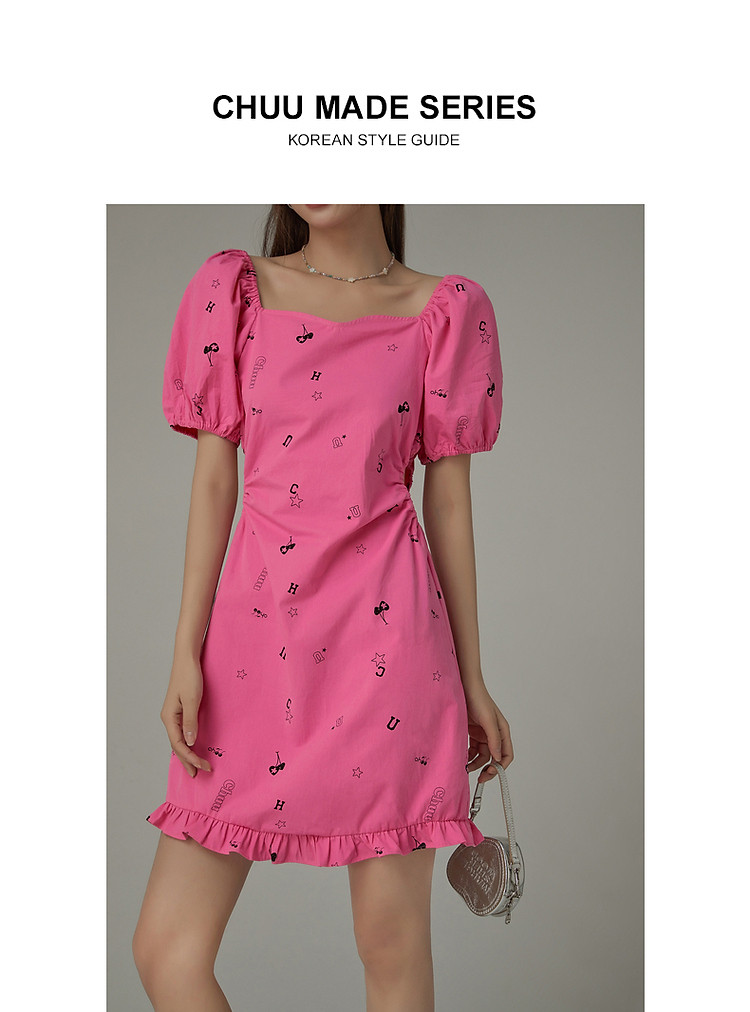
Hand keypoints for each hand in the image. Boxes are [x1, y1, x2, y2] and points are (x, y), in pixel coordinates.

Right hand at [160, 653, 212, 777]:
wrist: (187, 658)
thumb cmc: (189, 676)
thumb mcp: (192, 699)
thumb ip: (190, 722)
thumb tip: (190, 743)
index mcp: (169, 717)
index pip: (179, 745)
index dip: (191, 758)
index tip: (203, 766)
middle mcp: (168, 718)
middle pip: (176, 745)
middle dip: (186, 761)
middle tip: (197, 775)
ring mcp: (173, 714)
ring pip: (178, 740)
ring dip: (186, 754)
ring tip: (193, 767)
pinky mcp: (179, 709)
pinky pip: (181, 732)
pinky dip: (186, 743)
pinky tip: (191, 747)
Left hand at [464, 683, 513, 783]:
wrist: (463, 687)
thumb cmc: (478, 699)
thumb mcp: (488, 720)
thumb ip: (494, 739)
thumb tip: (498, 758)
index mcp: (502, 731)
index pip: (506, 755)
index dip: (500, 767)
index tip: (489, 774)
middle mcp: (494, 734)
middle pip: (493, 758)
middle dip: (487, 768)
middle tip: (478, 777)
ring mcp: (483, 734)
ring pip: (481, 756)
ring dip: (475, 763)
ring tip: (466, 767)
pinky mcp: (472, 733)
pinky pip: (472, 749)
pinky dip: (468, 755)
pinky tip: (463, 758)